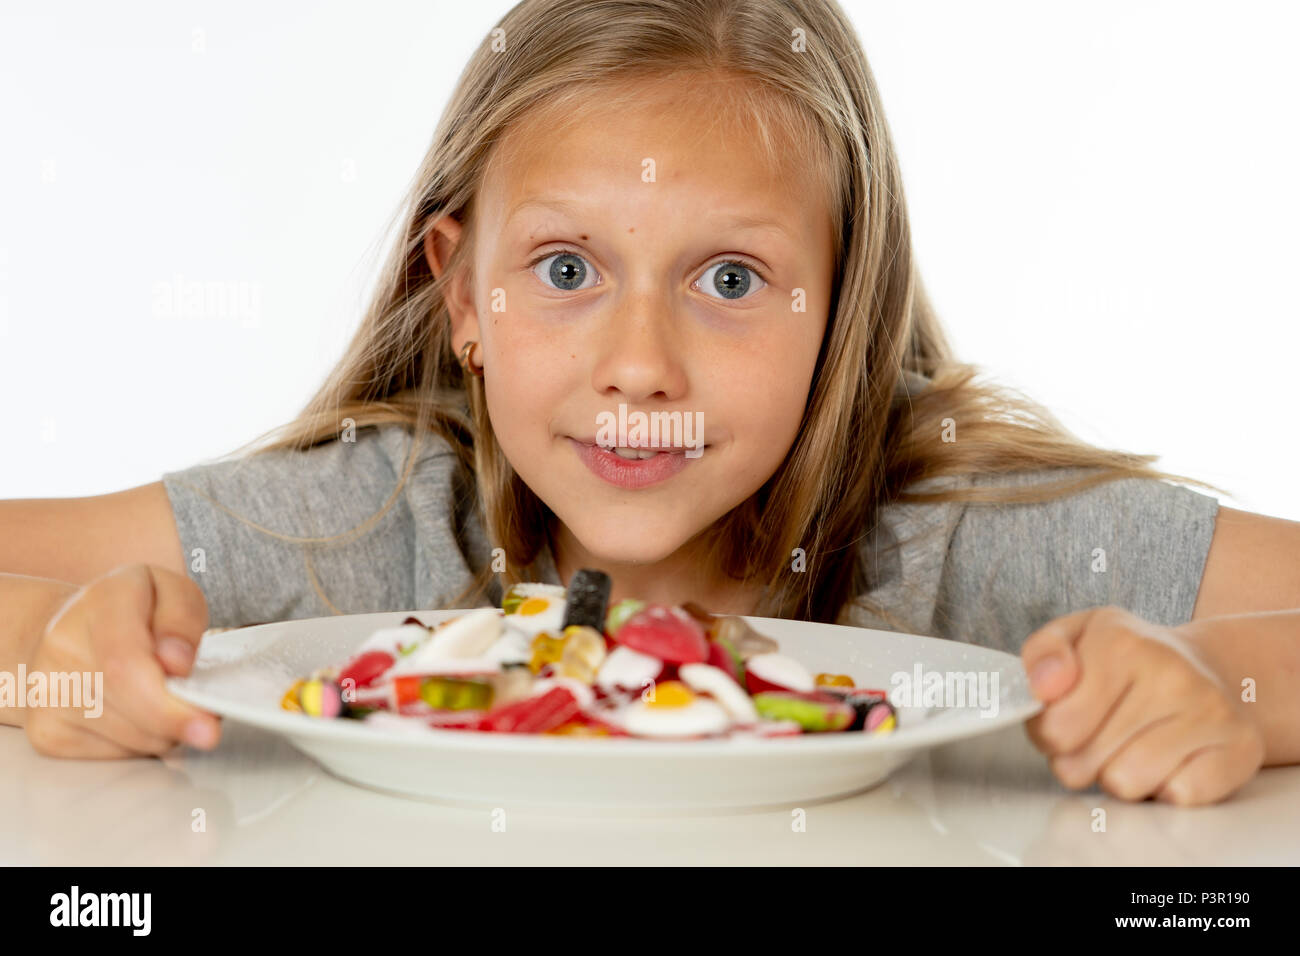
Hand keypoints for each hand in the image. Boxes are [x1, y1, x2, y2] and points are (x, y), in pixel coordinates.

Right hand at [23, 563, 221, 757]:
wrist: (73, 625)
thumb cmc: (136, 609)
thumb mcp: (174, 592)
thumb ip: (182, 620)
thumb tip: (177, 665)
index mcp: (100, 601)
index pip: (126, 665)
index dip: (168, 704)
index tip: (208, 726)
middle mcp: (61, 645)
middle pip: (131, 709)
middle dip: (180, 721)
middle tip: (206, 717)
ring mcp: (46, 692)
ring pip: (131, 738)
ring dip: (164, 730)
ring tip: (164, 697)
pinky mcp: (46, 730)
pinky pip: (114, 754)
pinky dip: (140, 742)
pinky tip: (136, 712)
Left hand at [1021, 605, 1263, 805]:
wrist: (1205, 667)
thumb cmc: (1128, 659)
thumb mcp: (1074, 636)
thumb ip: (1042, 654)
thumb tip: (1045, 685)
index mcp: (1120, 642)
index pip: (1053, 729)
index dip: (1049, 734)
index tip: (1068, 717)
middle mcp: (1170, 673)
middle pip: (1083, 764)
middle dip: (1082, 757)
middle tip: (1104, 731)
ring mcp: (1211, 710)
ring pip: (1126, 784)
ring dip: (1121, 774)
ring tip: (1135, 743)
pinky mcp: (1241, 747)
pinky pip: (1177, 797)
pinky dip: (1167, 787)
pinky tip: (1173, 756)